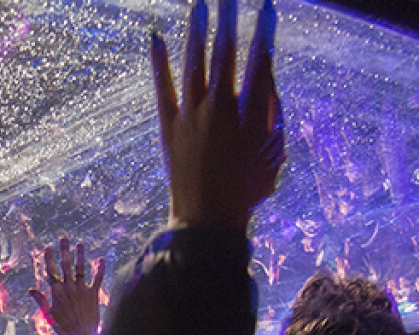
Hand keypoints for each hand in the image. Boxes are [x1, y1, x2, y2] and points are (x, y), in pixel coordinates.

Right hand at [29, 238, 103, 334]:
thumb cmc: (63, 328)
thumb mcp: (48, 315)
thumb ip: (41, 301)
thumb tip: (31, 290)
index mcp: (57, 293)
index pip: (51, 272)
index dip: (49, 259)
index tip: (48, 247)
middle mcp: (69, 288)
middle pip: (66, 266)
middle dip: (64, 251)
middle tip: (64, 238)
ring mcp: (82, 290)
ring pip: (81, 269)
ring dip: (80, 255)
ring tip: (80, 244)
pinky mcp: (94, 294)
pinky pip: (98, 279)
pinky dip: (100, 269)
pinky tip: (101, 259)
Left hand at [151, 0, 282, 229]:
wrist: (208, 218)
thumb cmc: (246, 189)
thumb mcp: (272, 151)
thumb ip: (270, 114)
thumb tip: (264, 84)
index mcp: (251, 112)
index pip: (260, 60)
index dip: (263, 32)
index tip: (266, 7)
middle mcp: (219, 107)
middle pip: (225, 53)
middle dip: (230, 20)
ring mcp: (191, 115)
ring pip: (194, 63)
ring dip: (197, 31)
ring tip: (200, 4)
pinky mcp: (169, 126)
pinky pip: (162, 87)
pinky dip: (158, 61)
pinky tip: (156, 36)